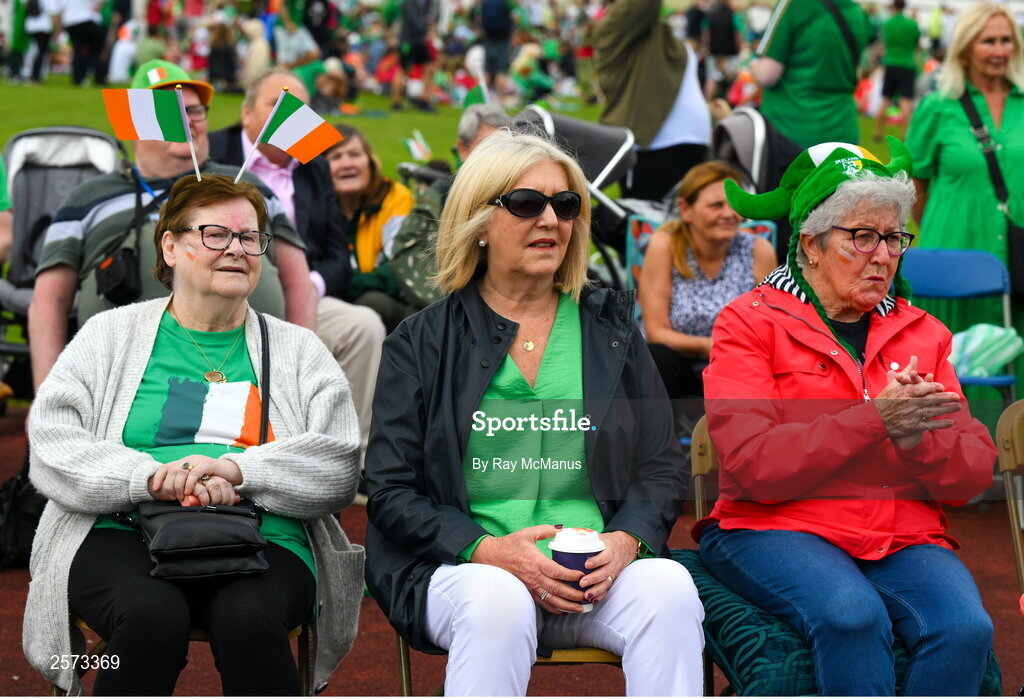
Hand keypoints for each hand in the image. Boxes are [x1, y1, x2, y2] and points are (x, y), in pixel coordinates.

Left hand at [149, 455, 242, 502]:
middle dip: (169, 485)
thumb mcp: (197, 480)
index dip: (159, 478)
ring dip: (178, 485)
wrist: (233, 471)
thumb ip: (187, 483)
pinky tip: (188, 490)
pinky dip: (190, 483)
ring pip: (181, 471)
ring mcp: (199, 460)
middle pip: (172, 470)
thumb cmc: (214, 477)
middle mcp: (190, 459)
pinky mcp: (208, 464)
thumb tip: (174, 494)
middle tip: (171, 496)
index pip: (167, 467)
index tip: (156, 489)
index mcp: (185, 462)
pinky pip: (195, 473)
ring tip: (180, 495)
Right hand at [470, 525, 586, 613]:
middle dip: (574, 595)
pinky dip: (554, 609)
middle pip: (558, 589)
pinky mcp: (528, 592)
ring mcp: (531, 586)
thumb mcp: (527, 533)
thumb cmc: (510, 544)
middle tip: (587, 596)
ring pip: (551, 600)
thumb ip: (545, 531)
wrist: (492, 556)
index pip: (558, 572)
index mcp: (536, 562)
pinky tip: (564, 611)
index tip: (583, 576)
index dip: (571, 576)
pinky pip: (543, 603)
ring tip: (580, 608)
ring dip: (567, 606)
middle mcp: (535, 577)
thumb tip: (561, 529)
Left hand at [578, 531, 637, 604]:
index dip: (596, 561)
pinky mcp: (611, 579)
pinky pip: (607, 589)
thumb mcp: (600, 537)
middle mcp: (612, 563)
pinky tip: (593, 601)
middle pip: (604, 573)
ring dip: (596, 591)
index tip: (586, 564)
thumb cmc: (607, 542)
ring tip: (586, 596)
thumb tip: (562, 532)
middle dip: (593, 579)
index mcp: (609, 551)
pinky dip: (600, 596)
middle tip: (582, 583)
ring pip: (606, 583)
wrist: (625, 547)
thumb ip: (584, 537)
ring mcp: (613, 573)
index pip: (604, 557)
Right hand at [875, 356, 961, 448]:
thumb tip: (914, 358)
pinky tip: (950, 422)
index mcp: (903, 393)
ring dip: (945, 410)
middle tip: (956, 396)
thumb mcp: (895, 384)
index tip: (941, 387)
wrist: (876, 419)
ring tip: (958, 407)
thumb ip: (907, 371)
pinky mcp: (912, 427)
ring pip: (931, 412)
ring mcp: (910, 416)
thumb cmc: (886, 399)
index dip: (930, 388)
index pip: (918, 389)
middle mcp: (908, 404)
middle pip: (928, 400)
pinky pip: (928, 425)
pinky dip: (940, 424)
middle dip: (943, 398)